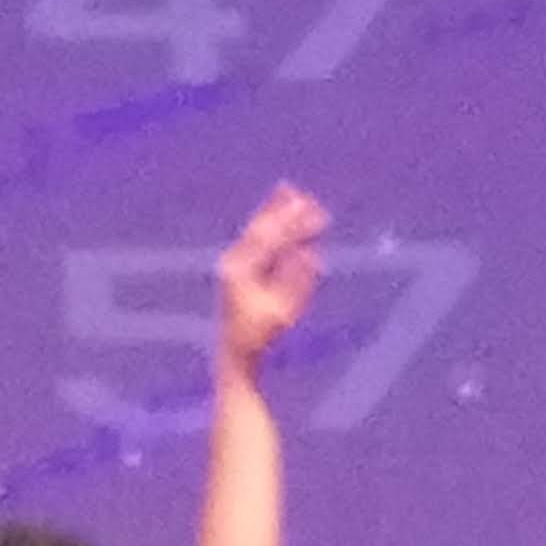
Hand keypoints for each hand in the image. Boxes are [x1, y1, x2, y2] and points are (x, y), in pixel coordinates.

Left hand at [217, 181, 325, 367]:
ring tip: (290, 193)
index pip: (270, 238)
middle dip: (282, 211)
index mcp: (242, 269)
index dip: (292, 222)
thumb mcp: (284, 310)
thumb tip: (311, 256)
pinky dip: (271, 229)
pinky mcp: (237, 270)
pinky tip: (283, 219)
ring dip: (275, 214)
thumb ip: (297, 281)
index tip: (312, 210)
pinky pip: (256, 242)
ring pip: (257, 232)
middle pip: (260, 229)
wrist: (237, 351)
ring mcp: (233, 265)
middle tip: (301, 194)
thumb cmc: (261, 334)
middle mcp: (234, 262)